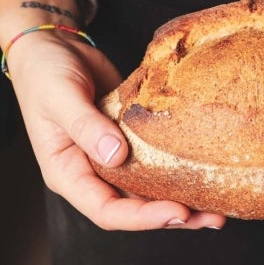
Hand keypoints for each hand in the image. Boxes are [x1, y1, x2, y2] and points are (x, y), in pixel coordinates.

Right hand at [4, 23, 226, 230]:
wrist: (54, 46)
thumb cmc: (44, 72)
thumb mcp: (60, 96)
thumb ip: (86, 126)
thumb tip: (117, 156)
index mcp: (68, 174)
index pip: (106, 211)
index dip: (143, 218)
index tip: (178, 212)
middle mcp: (92, 172)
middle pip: (135, 207)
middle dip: (174, 215)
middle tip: (213, 217)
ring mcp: (112, 157)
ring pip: (149, 186)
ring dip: (183, 194)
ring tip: (219, 201)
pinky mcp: (130, 138)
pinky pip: (156, 159)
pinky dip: (179, 165)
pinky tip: (206, 166)